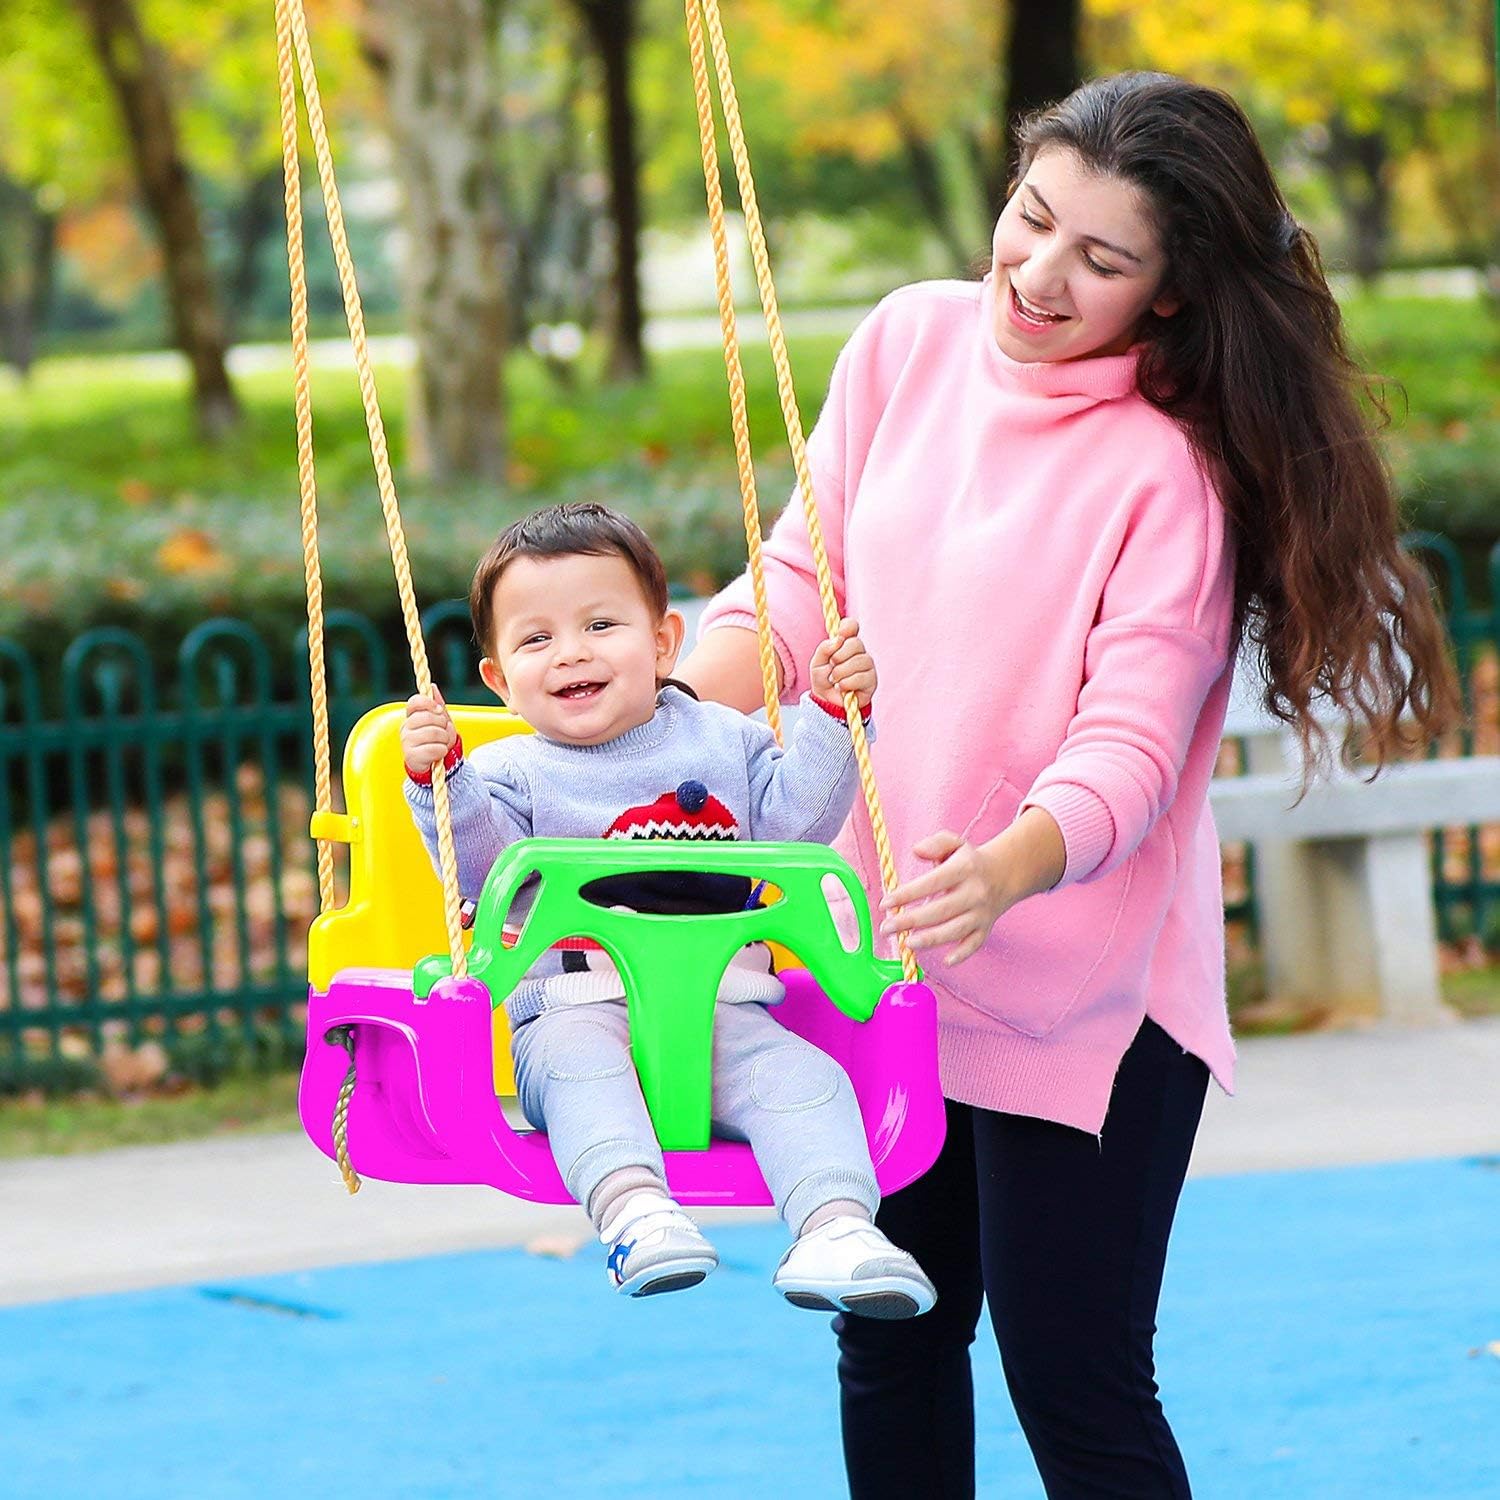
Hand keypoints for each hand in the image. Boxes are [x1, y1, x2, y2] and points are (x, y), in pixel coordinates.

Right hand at [401, 685, 456, 774]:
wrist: (433, 763)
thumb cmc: (437, 739)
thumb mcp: (440, 721)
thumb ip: (437, 705)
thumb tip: (433, 687)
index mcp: (411, 716)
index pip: (415, 701)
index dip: (429, 703)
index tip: (439, 710)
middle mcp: (405, 727)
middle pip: (429, 717)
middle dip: (443, 725)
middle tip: (443, 732)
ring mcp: (406, 741)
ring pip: (434, 733)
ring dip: (445, 739)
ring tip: (441, 744)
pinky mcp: (411, 756)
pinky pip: (434, 749)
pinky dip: (442, 751)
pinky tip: (439, 753)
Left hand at [810, 617, 875, 709]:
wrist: (827, 702)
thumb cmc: (823, 680)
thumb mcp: (817, 664)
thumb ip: (824, 649)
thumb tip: (837, 640)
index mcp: (845, 644)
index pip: (852, 627)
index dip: (848, 627)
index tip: (840, 634)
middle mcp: (859, 652)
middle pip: (856, 643)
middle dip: (839, 655)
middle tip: (831, 666)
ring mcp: (867, 666)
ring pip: (860, 660)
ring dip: (841, 672)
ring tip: (834, 680)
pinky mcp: (871, 681)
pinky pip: (862, 677)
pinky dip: (847, 683)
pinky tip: (841, 688)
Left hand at [879, 831, 1012, 966]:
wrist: (1005, 874)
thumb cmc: (969, 861)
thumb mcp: (954, 843)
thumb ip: (935, 843)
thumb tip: (916, 850)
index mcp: (963, 870)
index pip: (931, 883)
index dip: (907, 894)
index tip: (886, 903)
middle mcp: (974, 893)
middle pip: (940, 910)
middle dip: (910, 921)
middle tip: (886, 928)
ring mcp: (981, 913)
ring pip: (955, 930)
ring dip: (930, 939)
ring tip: (907, 943)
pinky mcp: (985, 928)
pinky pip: (975, 944)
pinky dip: (962, 954)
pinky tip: (945, 961)